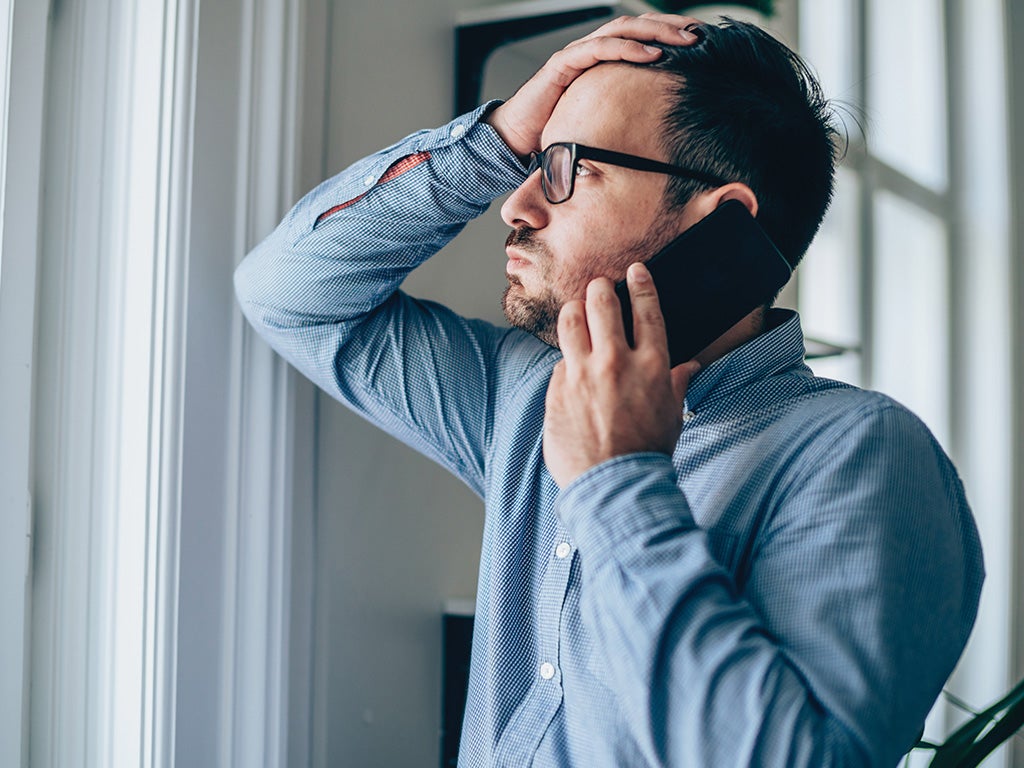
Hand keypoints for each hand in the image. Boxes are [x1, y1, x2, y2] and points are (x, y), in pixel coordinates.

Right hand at [486, 14, 700, 159]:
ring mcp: (577, 54)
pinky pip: (599, 48)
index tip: (700, 40)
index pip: (640, 36)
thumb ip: (623, 114)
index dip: (668, 33)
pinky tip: (651, 54)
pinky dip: (627, 49)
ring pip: (621, 30)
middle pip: (636, 26)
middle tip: (700, 33)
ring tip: (683, 40)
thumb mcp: (599, 120)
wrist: (516, 137)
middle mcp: (591, 51)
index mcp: (601, 60)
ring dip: (655, 32)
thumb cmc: (555, 129)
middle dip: (669, 26)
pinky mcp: (563, 64)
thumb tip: (659, 127)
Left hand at [543, 263, 700, 487]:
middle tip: (599, 288)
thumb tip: (689, 367)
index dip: (640, 283)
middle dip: (599, 288)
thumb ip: (676, 383)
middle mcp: (615, 362)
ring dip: (574, 311)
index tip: (635, 271)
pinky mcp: (557, 390)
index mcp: (652, 365)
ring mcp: (582, 374)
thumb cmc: (647, 452)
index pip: (646, 308)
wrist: (614, 485)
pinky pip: (559, 361)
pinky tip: (572, 367)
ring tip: (577, 312)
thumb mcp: (672, 414)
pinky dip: (567, 359)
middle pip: (601, 302)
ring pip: (570, 320)